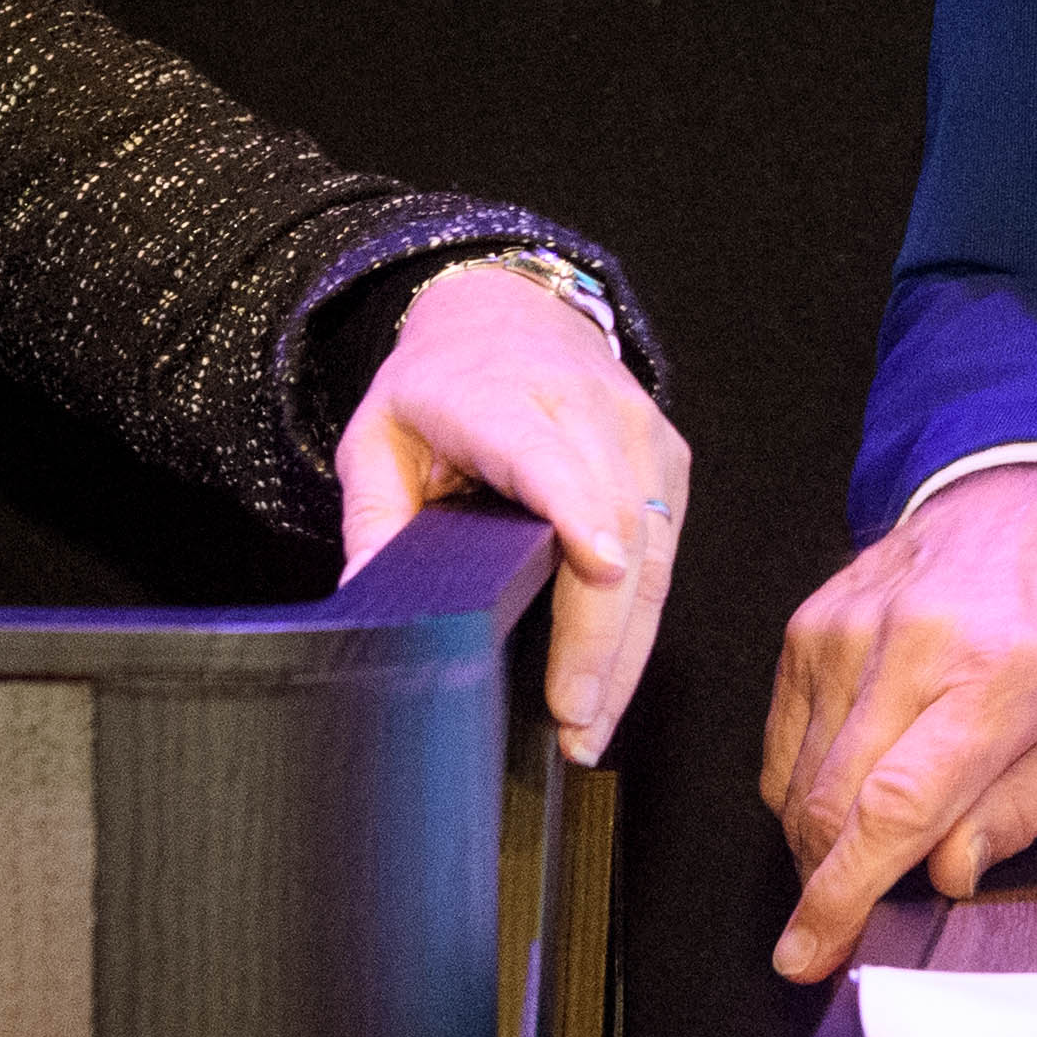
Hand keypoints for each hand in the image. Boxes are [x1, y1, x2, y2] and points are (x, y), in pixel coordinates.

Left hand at [340, 260, 687, 767]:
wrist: (507, 311)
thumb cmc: (437, 383)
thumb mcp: (376, 437)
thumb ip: (374, 519)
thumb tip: (368, 601)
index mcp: (502, 398)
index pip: (547, 456)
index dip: (576, 511)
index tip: (599, 566)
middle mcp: (587, 409)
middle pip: (613, 526)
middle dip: (600, 634)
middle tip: (575, 721)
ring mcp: (640, 432)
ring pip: (653, 551)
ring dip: (627, 649)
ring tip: (591, 725)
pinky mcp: (668, 459)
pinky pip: (667, 551)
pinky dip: (643, 621)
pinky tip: (613, 679)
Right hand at [759, 463, 1036, 980]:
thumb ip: (1030, 806)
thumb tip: (946, 871)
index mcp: (995, 676)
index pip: (895, 807)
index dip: (843, 895)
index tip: (809, 955)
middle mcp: (906, 646)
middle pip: (828, 805)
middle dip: (825, 886)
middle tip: (846, 927)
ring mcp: (844, 627)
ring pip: (795, 780)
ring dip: (820, 839)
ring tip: (876, 842)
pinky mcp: (810, 620)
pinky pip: (783, 738)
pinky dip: (806, 784)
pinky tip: (856, 782)